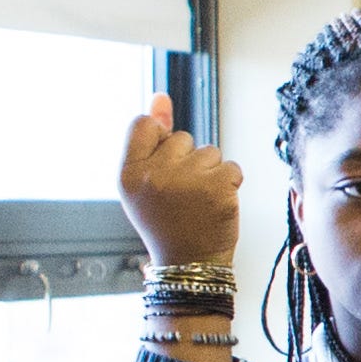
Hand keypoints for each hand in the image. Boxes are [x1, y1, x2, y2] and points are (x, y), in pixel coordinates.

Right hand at [119, 98, 240, 265]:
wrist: (189, 265)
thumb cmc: (166, 221)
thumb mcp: (146, 182)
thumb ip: (150, 138)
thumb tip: (160, 96)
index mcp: (128, 173)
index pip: (143, 124)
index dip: (158, 141)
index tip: (164, 167)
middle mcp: (154, 175)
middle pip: (181, 137)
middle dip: (187, 161)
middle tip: (181, 196)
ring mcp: (187, 180)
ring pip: (209, 151)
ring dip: (210, 172)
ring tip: (198, 202)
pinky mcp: (219, 187)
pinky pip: (231, 166)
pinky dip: (229, 183)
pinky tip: (216, 205)